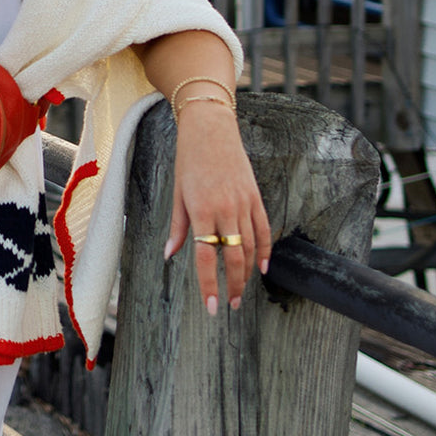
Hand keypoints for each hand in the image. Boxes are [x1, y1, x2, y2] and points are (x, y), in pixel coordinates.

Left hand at [163, 103, 273, 314]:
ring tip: (243, 292)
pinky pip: (264, 229)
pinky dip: (265, 250)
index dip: (209, 285)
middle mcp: (225, 209)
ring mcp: (244, 203)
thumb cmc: (188, 160)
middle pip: (234, 257)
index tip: (211, 306)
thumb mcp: (177, 194)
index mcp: (201, 210)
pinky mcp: (256, 196)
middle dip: (234, 286)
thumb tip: (171, 254)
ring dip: (248, 273)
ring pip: (251, 247)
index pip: (206, 256)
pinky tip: (262, 267)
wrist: (210, 129)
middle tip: (232, 306)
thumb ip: (177, 227)